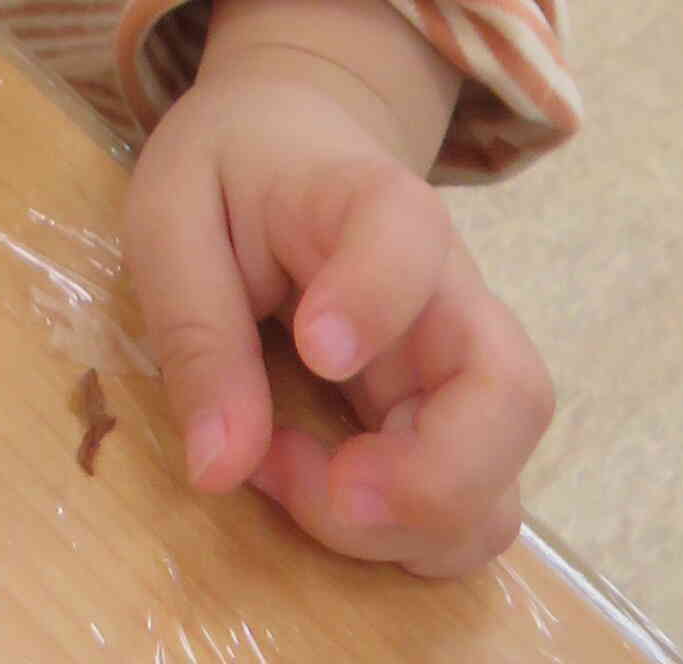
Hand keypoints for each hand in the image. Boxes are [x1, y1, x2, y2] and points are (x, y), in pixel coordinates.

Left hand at [126, 0, 552, 578]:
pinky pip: (471, 511)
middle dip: (429, 482)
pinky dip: (404, 539)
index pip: (410, 237)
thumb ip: (196, 333)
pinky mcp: (451, 424)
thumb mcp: (172, 222)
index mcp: (368, 202)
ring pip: (502, 480)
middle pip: (510, 395)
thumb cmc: (227, 174)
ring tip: (289, 479)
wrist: (286, 143)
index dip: (376, 298)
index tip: (315, 350)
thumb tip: (219, 468)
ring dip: (407, 526)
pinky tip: (318, 492)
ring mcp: (460, 365)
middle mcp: (446, 289)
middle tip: (329, 487)